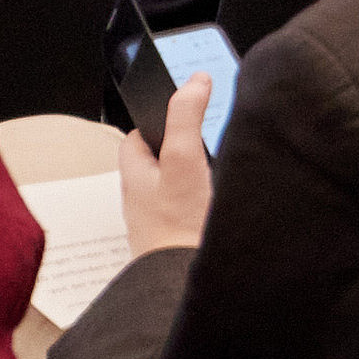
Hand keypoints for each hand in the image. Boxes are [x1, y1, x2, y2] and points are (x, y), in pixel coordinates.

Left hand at [121, 75, 214, 255]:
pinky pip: (189, 204)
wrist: (182, 278)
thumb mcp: (183, 158)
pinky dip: (205, 195)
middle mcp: (144, 197)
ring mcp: (161, 218)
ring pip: (175, 181)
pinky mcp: (180, 233)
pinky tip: (223, 196)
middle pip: (160, 157)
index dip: (158, 117)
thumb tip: (195, 80)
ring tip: (219, 161)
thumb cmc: (177, 224)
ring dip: (195, 171)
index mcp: (135, 175)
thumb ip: (187, 117)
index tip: (181, 105)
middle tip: (207, 130)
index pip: (137, 136)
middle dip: (182, 143)